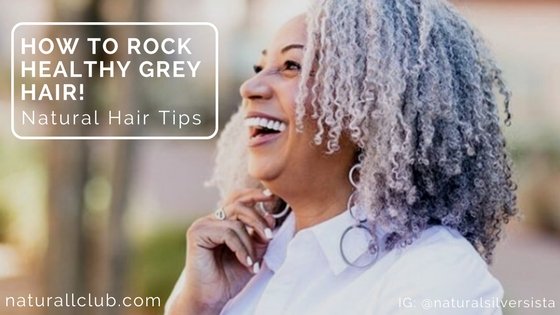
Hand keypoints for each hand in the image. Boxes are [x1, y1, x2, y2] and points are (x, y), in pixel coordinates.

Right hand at [165, 189, 275, 314]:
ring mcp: (202, 225)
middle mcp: (211, 219)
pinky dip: (241, 248)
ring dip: (250, 242)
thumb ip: (260, 236)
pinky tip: (246, 262)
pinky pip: (227, 232)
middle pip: (240, 206)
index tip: (272, 196)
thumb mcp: (253, 253)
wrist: (212, 298)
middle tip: (269, 236)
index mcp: (222, 221)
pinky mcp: (197, 233)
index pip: (239, 199)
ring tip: (254, 262)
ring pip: (236, 221)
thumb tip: (271, 217)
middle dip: (258, 220)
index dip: (255, 195)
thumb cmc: (230, 277)